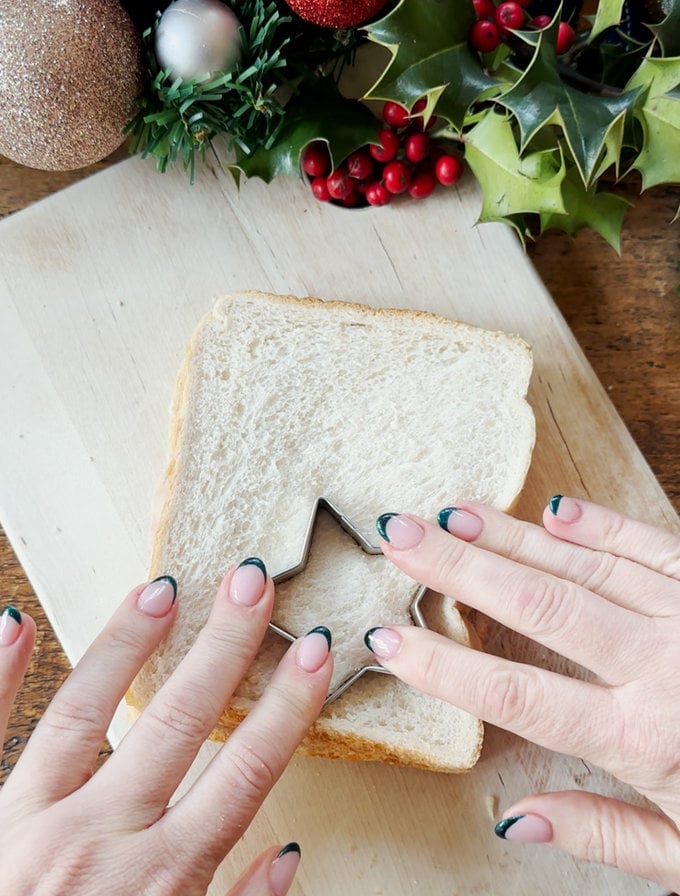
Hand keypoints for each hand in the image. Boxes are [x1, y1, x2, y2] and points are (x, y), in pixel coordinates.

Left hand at [0, 559, 332, 894]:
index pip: (246, 771)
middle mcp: (99, 843)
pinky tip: (13, 624)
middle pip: (179, 722)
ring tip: (160, 588)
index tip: (317, 651)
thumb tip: (287, 856)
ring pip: (85, 711)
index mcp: (162, 882)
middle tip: (253, 583)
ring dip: (126, 644)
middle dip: (226, 647)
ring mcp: (29, 825)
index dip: (289, 704)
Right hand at [369, 496, 679, 889]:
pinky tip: (551, 510)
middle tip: (398, 537)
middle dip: (456, 568)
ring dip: (508, 537)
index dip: (440, 667)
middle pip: (537, 606)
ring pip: (583, 565)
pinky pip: (652, 545)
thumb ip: (600, 833)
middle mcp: (662, 666)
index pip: (513, 694)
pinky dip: (600, 525)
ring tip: (448, 514)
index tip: (387, 640)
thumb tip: (512, 818)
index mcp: (644, 738)